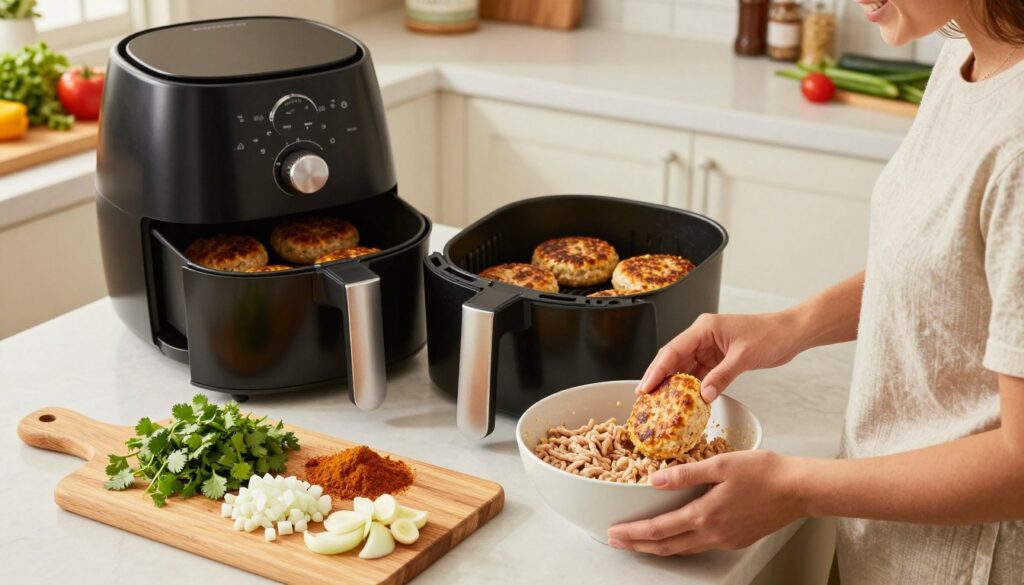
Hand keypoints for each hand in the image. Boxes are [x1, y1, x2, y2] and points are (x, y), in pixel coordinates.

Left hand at [606, 451, 803, 554]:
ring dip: (659, 547)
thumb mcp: (720, 464)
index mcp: (705, 515)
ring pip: (684, 549)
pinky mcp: (737, 539)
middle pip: (667, 546)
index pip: (659, 529)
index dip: (633, 533)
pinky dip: (681, 544)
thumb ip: (685, 474)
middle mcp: (713, 534)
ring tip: (640, 543)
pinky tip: (677, 536)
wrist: (799, 489)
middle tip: (617, 542)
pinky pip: (700, 546)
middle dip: (638, 546)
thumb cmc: (764, 472)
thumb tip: (654, 480)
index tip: (614, 532)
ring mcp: (726, 540)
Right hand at [637, 311, 804, 401]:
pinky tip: (686, 400)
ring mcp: (709, 347)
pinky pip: (699, 374)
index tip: (645, 387)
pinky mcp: (718, 358)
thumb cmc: (770, 335)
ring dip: (675, 385)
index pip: (672, 350)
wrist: (791, 334)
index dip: (656, 370)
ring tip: (661, 403)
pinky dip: (693, 387)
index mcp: (703, 328)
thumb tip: (703, 396)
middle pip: (673, 359)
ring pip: (685, 368)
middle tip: (645, 398)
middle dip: (659, 378)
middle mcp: (702, 336)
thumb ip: (722, 376)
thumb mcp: (743, 357)